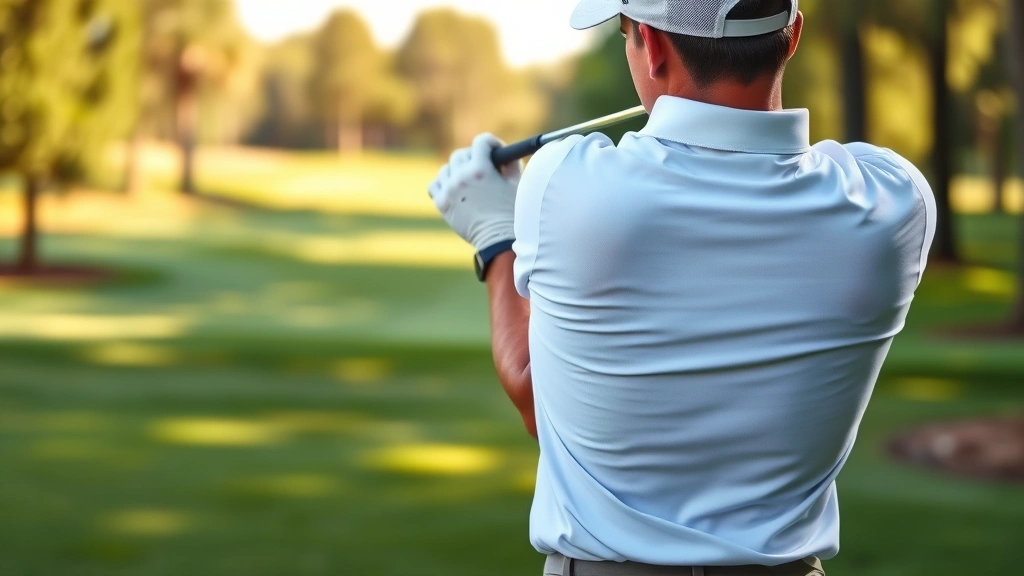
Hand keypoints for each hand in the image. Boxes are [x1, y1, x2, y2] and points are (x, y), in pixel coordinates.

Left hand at [429, 133, 521, 252]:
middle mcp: (462, 177)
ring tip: (468, 180)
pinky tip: (454, 189)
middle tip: (482, 166)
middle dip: (473, 156)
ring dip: (457, 170)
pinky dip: (443, 184)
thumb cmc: (513, 213)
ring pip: (446, 168)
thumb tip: (505, 155)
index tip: (495, 150)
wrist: (499, 241)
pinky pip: (435, 185)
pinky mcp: (442, 204)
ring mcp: (449, 191)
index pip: (481, 141)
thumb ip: (511, 164)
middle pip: (461, 154)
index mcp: (481, 169)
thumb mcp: (517, 184)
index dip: (491, 143)